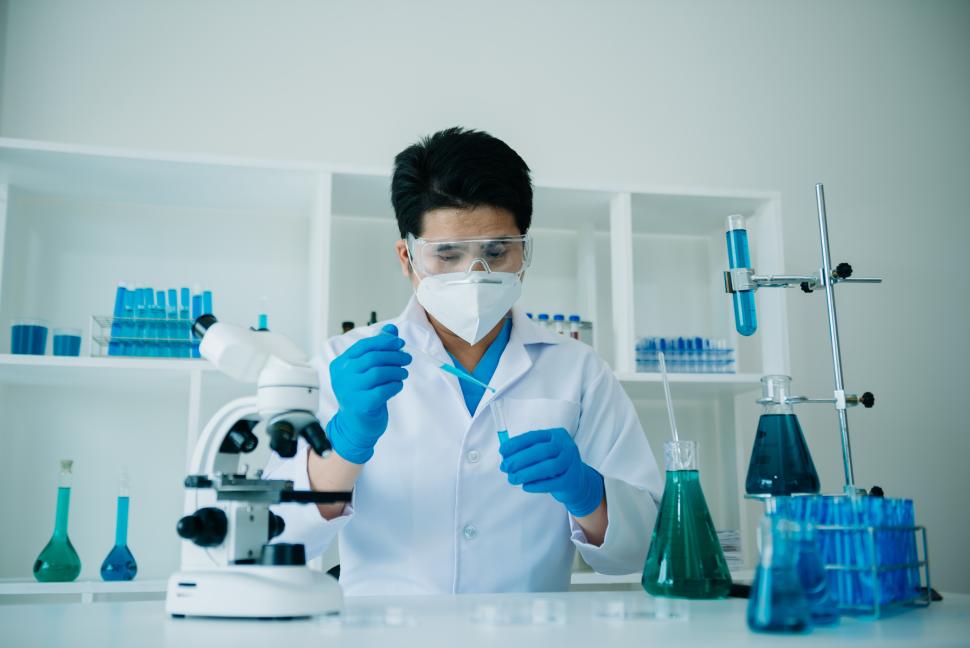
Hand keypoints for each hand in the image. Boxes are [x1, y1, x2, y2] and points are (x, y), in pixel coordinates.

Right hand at [327, 324, 410, 463]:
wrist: (356, 424)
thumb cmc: (362, 394)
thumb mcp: (367, 370)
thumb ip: (378, 348)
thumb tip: (391, 330)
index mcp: (341, 364)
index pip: (363, 346)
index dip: (384, 342)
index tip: (400, 343)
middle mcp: (342, 376)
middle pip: (372, 358)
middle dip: (394, 356)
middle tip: (407, 358)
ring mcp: (349, 391)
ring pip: (378, 373)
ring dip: (396, 370)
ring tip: (404, 372)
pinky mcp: (360, 405)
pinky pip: (383, 390)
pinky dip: (395, 385)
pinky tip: (398, 385)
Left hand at [499, 427, 604, 517]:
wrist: (578, 482)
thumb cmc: (555, 464)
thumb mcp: (544, 453)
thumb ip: (527, 451)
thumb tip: (505, 456)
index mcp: (557, 435)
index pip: (534, 436)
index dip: (516, 443)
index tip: (502, 451)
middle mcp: (566, 446)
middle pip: (541, 451)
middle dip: (520, 459)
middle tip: (505, 467)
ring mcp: (571, 463)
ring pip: (548, 467)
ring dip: (527, 473)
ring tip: (512, 479)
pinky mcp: (571, 480)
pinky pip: (553, 483)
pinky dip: (537, 485)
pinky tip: (526, 486)